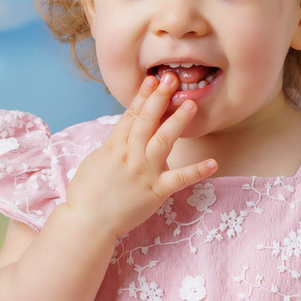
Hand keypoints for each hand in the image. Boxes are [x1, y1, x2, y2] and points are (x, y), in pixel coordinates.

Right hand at [63, 72, 217, 239]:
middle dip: (160, 98)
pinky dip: (197, 171)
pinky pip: (179, 179)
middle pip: (147, 121)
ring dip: (178, 122)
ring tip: (191, 104)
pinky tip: (213, 162)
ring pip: (163, 141)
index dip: (143, 96)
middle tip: (172, 79)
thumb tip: (125, 133)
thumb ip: (113, 146)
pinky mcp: (155, 191)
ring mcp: (144, 172)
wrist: (88, 222)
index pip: (131, 115)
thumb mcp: (96, 161)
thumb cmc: (87, 193)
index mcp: (114, 146)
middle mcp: (131, 155)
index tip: (153, 80)